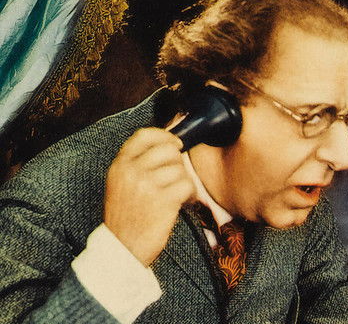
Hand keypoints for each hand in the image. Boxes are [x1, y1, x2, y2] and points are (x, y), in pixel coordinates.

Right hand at [104, 127, 194, 265]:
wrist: (121, 250)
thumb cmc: (125, 216)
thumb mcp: (120, 183)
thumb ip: (136, 163)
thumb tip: (168, 143)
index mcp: (120, 165)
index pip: (144, 135)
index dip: (164, 135)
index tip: (174, 143)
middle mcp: (131, 171)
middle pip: (168, 149)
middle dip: (178, 161)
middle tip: (176, 175)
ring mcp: (146, 185)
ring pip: (179, 168)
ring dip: (184, 180)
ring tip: (178, 193)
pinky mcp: (162, 201)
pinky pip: (187, 184)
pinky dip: (190, 193)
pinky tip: (183, 201)